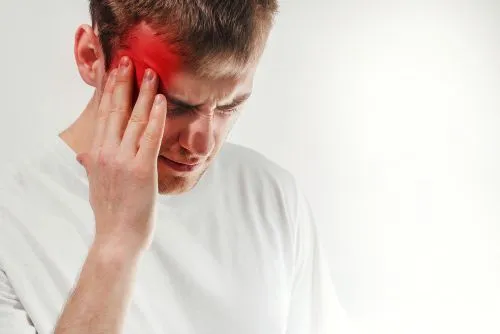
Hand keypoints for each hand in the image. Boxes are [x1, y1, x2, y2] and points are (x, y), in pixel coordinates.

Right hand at [76, 56, 166, 251]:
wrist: (116, 240)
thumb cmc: (111, 214)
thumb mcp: (96, 185)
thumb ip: (93, 166)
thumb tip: (86, 155)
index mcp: (96, 154)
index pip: (103, 115)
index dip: (108, 90)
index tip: (113, 71)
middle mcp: (105, 153)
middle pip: (115, 110)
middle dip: (123, 83)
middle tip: (129, 60)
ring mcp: (122, 160)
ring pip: (134, 119)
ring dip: (143, 94)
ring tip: (151, 73)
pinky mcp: (141, 170)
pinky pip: (149, 137)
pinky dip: (155, 117)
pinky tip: (161, 101)